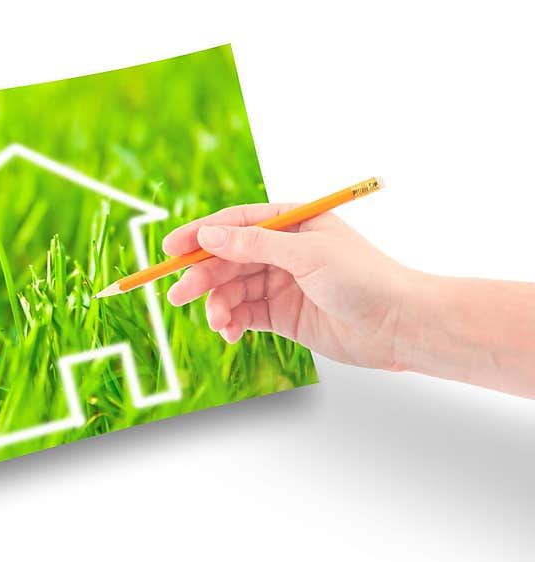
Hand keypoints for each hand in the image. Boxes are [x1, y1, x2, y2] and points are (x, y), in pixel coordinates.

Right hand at [162, 203, 414, 369]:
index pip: (235, 224)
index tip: (170, 249)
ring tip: (215, 321)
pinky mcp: (282, 315)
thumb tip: (208, 235)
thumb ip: (255, 245)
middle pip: (228, 259)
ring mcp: (281, 283)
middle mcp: (282, 251)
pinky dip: (232, 323)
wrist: (398, 325)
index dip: (199, 235)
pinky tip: (229, 333)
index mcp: (290, 223)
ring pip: (233, 289)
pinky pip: (245, 314)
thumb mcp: (306, 254)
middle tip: (178, 295)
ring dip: (217, 304)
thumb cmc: (362, 278)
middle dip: (202, 276)